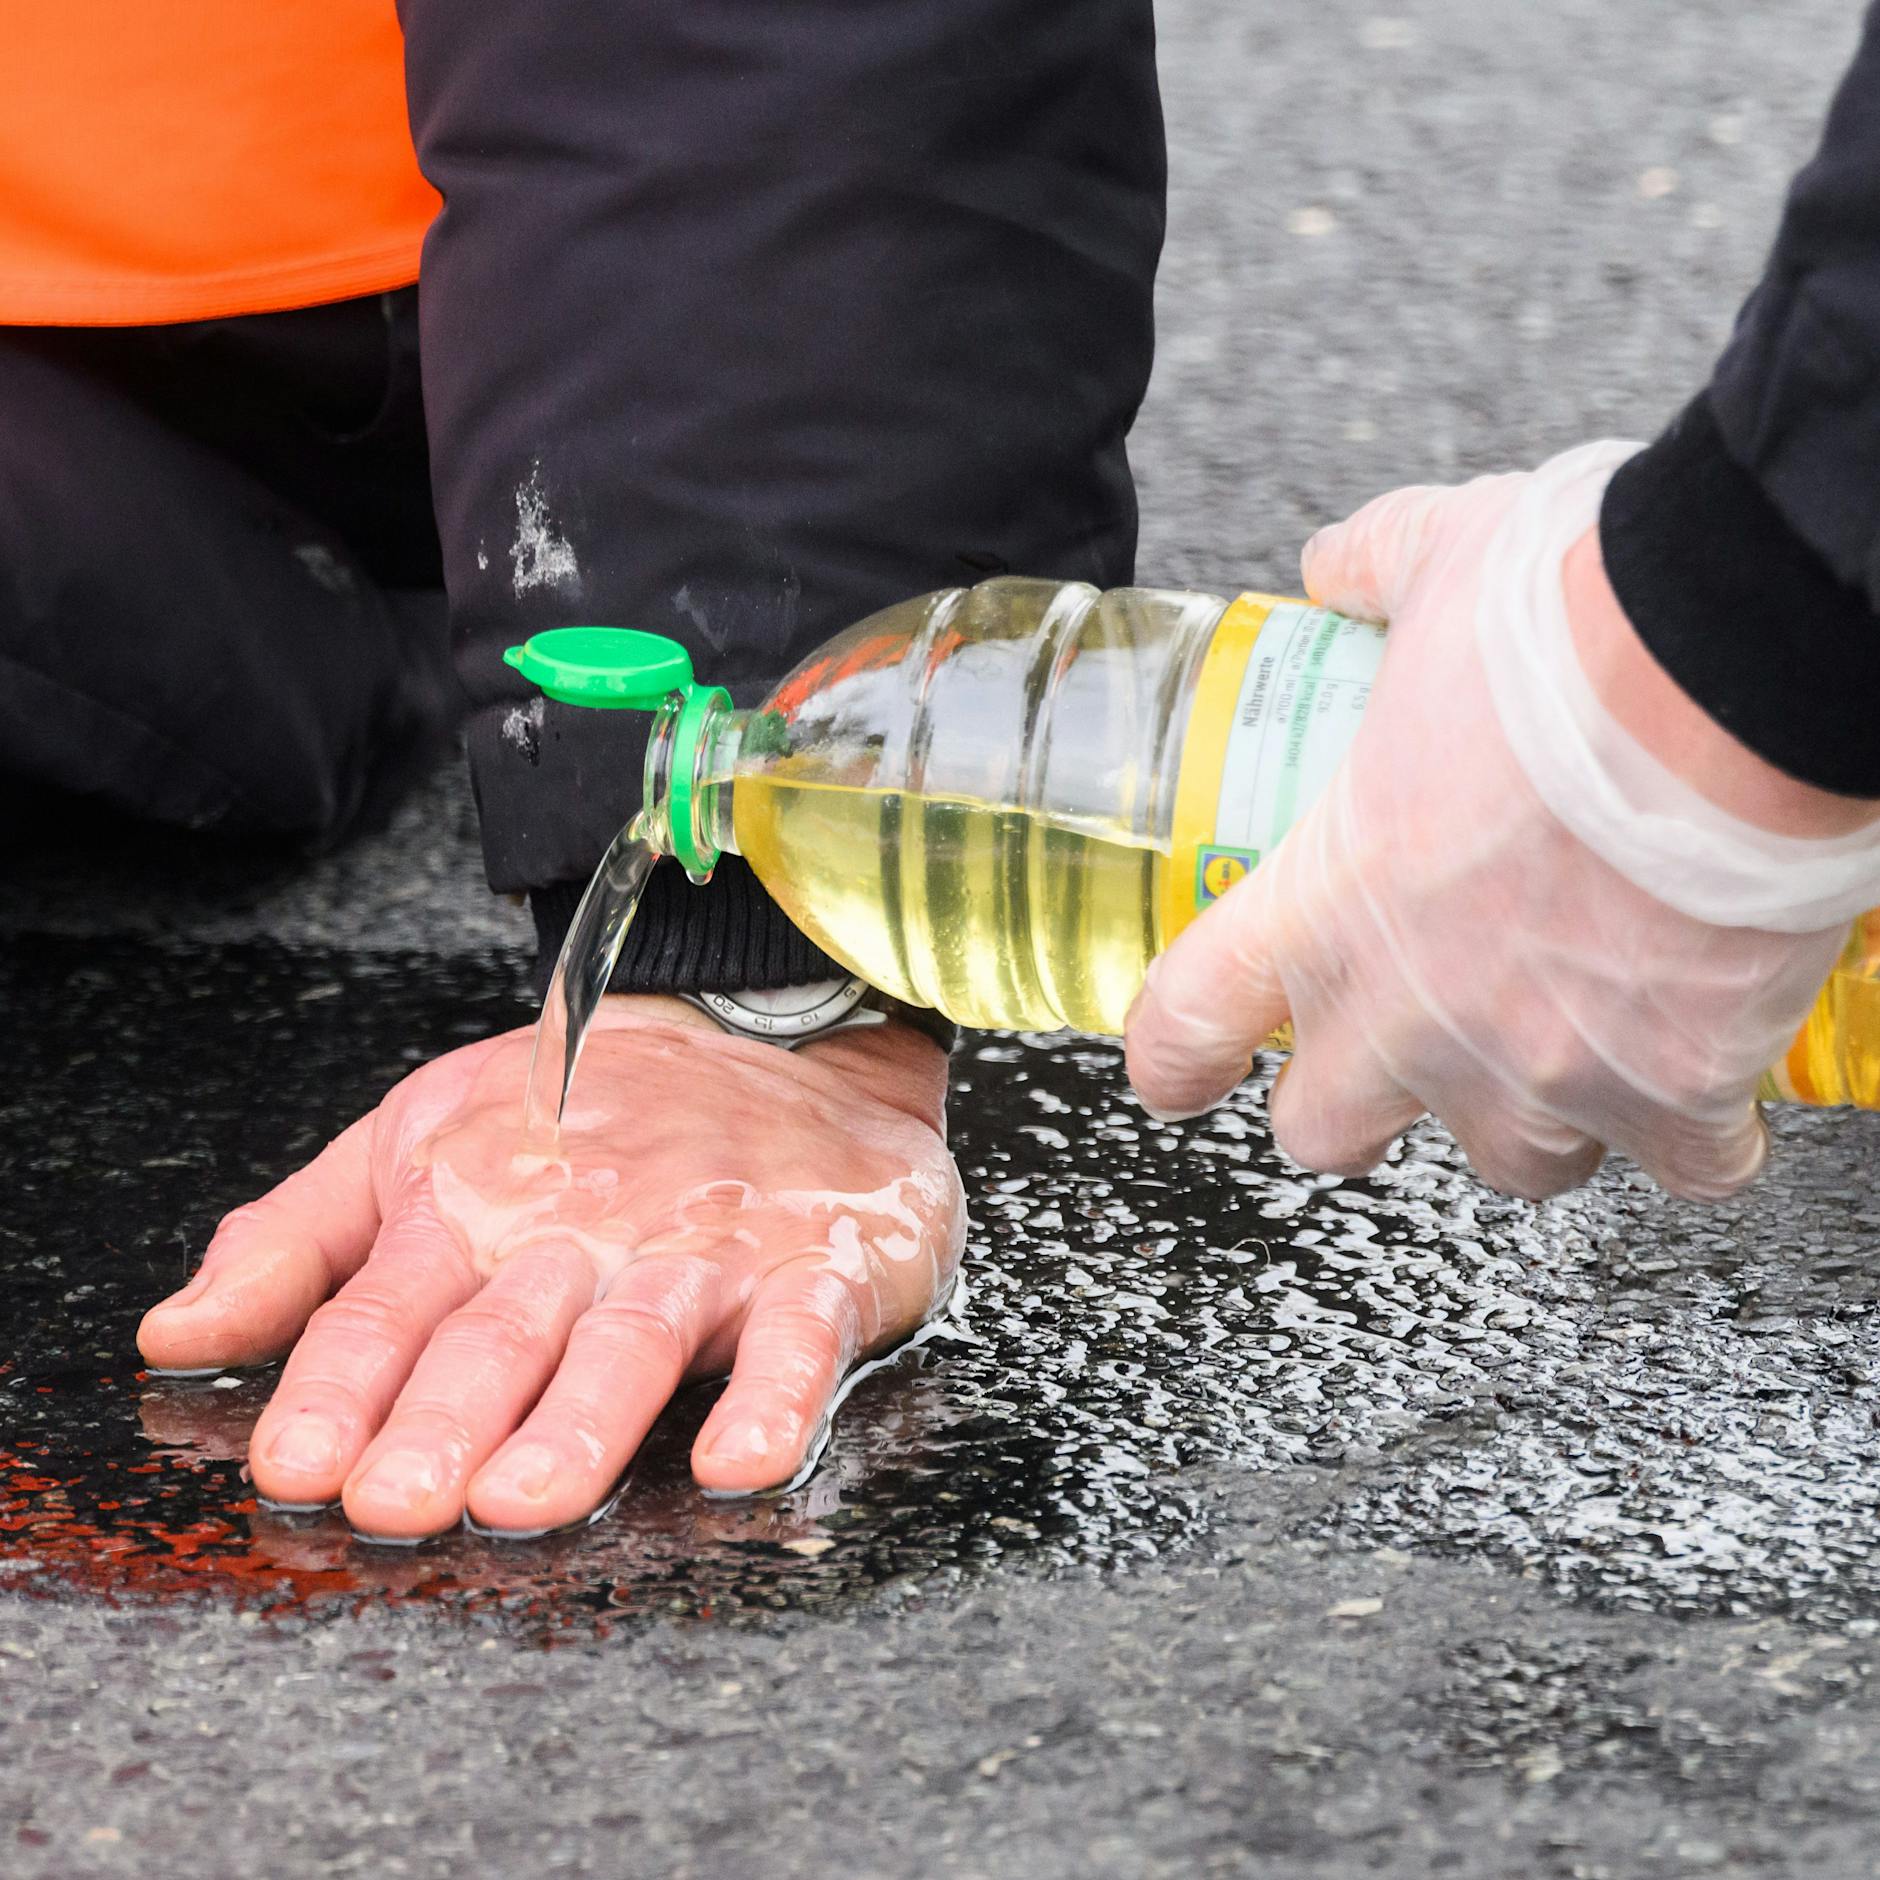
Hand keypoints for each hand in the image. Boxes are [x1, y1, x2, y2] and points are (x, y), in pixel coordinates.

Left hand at [137, 999, 962, 1538]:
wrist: (776, 1030)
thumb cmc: (588, 1100)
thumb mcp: (422, 1133)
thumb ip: (300, 1241)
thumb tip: (173, 1334)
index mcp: (476, 1201)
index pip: (389, 1303)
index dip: (340, 1384)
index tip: (294, 1464)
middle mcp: (583, 1226)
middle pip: (503, 1331)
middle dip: (442, 1418)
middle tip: (393, 1503)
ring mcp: (700, 1245)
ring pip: (633, 1337)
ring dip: (579, 1419)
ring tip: (524, 1499)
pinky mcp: (811, 1263)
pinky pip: (796, 1334)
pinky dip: (773, 1395)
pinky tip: (737, 1461)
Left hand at [1126, 445, 1879, 1201]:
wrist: (1732, 675)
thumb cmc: (1575, 631)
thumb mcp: (1438, 562)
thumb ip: (1373, 571)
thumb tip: (1339, 567)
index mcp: (1325, 903)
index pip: (1194, 1017)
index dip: (1175, 1057)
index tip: (1179, 1072)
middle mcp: (1413, 1013)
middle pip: (1331, 1135)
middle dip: (1350, 1112)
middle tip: (1388, 1065)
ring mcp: (1539, 1067)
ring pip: (1513, 1163)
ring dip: (1531, 1117)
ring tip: (1567, 1050)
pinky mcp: (1673, 1092)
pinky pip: (1685, 1164)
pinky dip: (1699, 1134)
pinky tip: (1712, 1076)